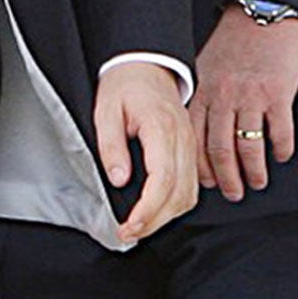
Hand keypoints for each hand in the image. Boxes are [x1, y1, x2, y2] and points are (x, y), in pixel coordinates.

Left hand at [94, 61, 196, 241]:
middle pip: (179, 193)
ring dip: (166, 217)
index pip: (163, 178)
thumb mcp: (106, 110)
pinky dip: (176, 205)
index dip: (148, 209)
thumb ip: (111, 145)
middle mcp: (182, 137)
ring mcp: (190, 144)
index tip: (129, 226)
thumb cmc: (126, 85)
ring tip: (139, 226)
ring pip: (189, 194)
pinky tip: (157, 211)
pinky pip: (191, 186)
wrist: (146, 65)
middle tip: (128, 233)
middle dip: (154, 221)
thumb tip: (119, 179)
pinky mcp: (190, 149)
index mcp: (162, 126)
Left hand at [191, 5, 297, 202]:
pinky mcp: (278, 92)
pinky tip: (282, 155)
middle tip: (234, 193)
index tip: (207, 183)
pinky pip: (279, 131)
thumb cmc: (237, 39)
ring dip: (254, 171)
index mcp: (205, 90)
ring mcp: (252, 95)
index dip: (201, 167)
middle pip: (221, 150)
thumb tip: (198, 128)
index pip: (196, 139)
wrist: (265, 11)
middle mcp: (225, 96)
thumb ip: (202, 95)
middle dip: (227, 179)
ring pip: (249, 146)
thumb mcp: (207, 64)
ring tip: (259, 182)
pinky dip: (281, 149)